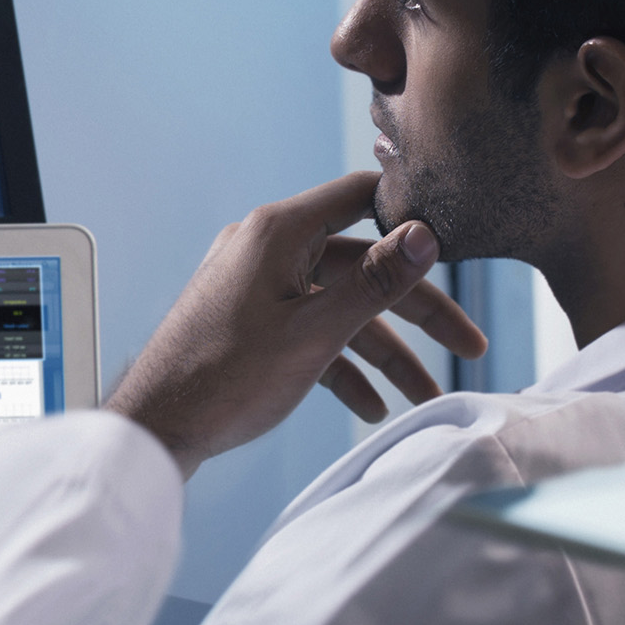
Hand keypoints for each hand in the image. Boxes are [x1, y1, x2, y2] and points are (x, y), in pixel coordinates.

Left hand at [106, 171, 485, 467]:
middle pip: (362, 264)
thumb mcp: (314, 332)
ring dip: (385, 352)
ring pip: (340, 306)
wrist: (154, 428)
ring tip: (425, 396)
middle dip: (418, 310)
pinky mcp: (251, 321)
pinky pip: (310, 330)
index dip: (412, 212)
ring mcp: (257, 285)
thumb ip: (375, 283)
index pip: (360, 196)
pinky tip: (370, 406)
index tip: (460, 235)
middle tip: (470, 345)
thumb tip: (426, 236)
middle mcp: (267, 249)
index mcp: (278, 232)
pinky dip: (341, 365)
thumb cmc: (223, 378)